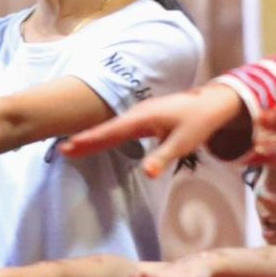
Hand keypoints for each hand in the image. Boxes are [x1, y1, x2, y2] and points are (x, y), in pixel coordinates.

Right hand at [61, 84, 247, 176]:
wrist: (212, 102)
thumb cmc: (198, 122)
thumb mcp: (183, 142)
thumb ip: (162, 157)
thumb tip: (146, 174)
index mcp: (141, 119)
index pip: (110, 133)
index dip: (90, 141)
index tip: (68, 148)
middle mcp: (136, 115)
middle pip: (106, 130)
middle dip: (85, 140)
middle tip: (63, 151)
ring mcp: (139, 115)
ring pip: (111, 128)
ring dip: (93, 138)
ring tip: (75, 147)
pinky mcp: (144, 118)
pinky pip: (120, 128)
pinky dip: (106, 135)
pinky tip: (99, 140)